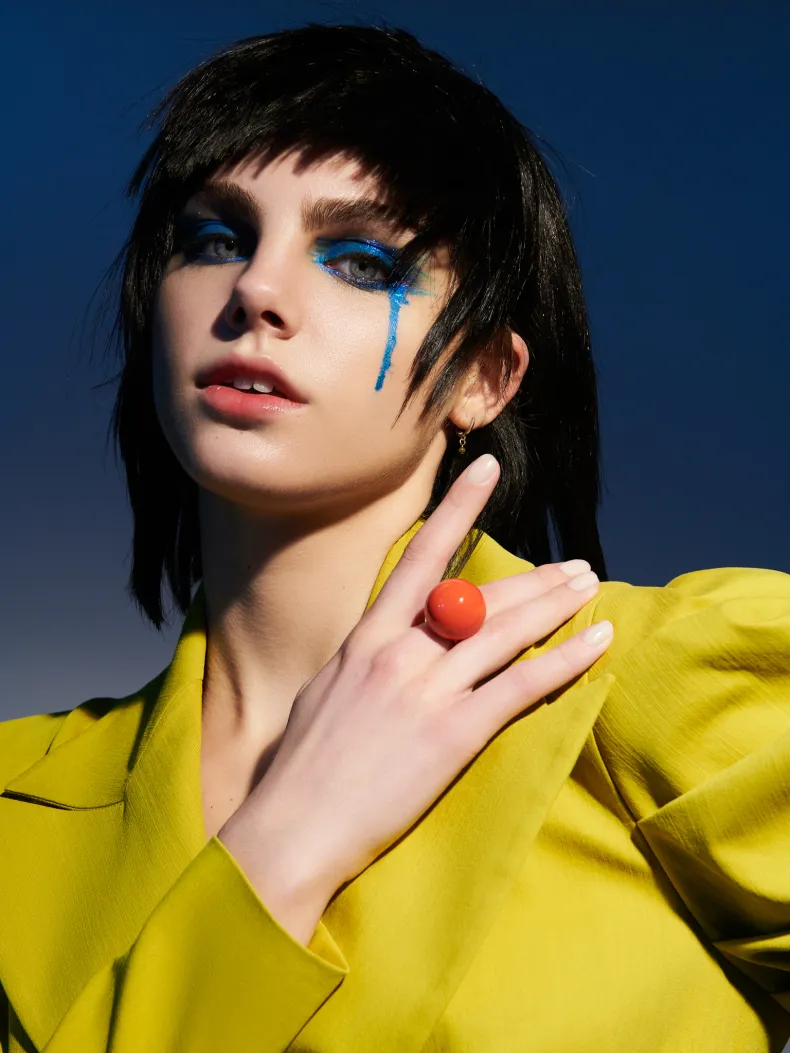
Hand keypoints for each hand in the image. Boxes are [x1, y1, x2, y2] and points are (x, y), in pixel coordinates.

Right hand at [219, 454, 611, 943]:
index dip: (457, 509)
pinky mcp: (452, 734)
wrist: (292, 828)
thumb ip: (364, 660)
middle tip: (572, 567)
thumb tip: (387, 642)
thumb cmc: (299, 768)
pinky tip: (597, 643)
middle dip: (533, 579)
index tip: (485, 469)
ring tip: (591, 588)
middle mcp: (401, 653)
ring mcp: (427, 691)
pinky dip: (566, 662)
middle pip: (480, 597)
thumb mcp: (325, 692)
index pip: (421, 557)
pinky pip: (521, 687)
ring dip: (557, 606)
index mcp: (367, 638)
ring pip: (507, 633)